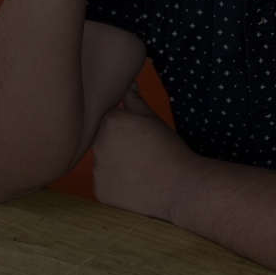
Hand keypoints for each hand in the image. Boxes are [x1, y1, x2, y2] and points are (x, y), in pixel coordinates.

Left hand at [91, 82, 196, 220]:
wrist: (178, 185)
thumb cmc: (168, 148)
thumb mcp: (153, 118)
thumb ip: (135, 100)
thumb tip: (127, 84)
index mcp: (110, 121)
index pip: (111, 119)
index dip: (127, 127)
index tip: (141, 136)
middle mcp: (97, 144)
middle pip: (103, 140)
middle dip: (118, 144)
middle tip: (141, 153)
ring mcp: (96, 170)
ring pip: (103, 162)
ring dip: (115, 164)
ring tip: (139, 169)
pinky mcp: (100, 191)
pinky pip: (105, 183)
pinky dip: (116, 184)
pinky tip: (135, 184)